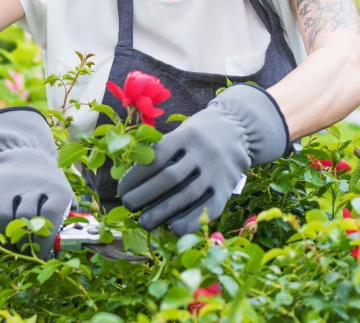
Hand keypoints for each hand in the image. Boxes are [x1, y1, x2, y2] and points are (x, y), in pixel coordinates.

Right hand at [0, 107, 73, 257]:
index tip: (43, 253)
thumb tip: (72, 241)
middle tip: (25, 251)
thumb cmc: (45, 181)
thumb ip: (68, 215)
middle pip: (26, 221)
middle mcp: (32, 187)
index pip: (51, 218)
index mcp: (55, 190)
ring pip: (5, 220)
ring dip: (6, 237)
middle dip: (25, 242)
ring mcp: (8, 187)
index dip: (46, 241)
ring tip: (11, 244)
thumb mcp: (62, 192)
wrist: (22, 151)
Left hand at [117, 83, 289, 234]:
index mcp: (186, 135)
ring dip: (163, 211)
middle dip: (145, 195)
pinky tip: (173, 229)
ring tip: (145, 221)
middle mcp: (202, 152)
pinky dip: (190, 220)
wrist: (238, 129)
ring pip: (187, 194)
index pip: (156, 157)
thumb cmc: (198, 135)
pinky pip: (209, 207)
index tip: (122, 190)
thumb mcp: (181, 132)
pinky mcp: (226, 187)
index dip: (136, 176)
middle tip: (128, 206)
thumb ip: (162, 152)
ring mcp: (216, 170)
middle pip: (170, 178)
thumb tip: (131, 182)